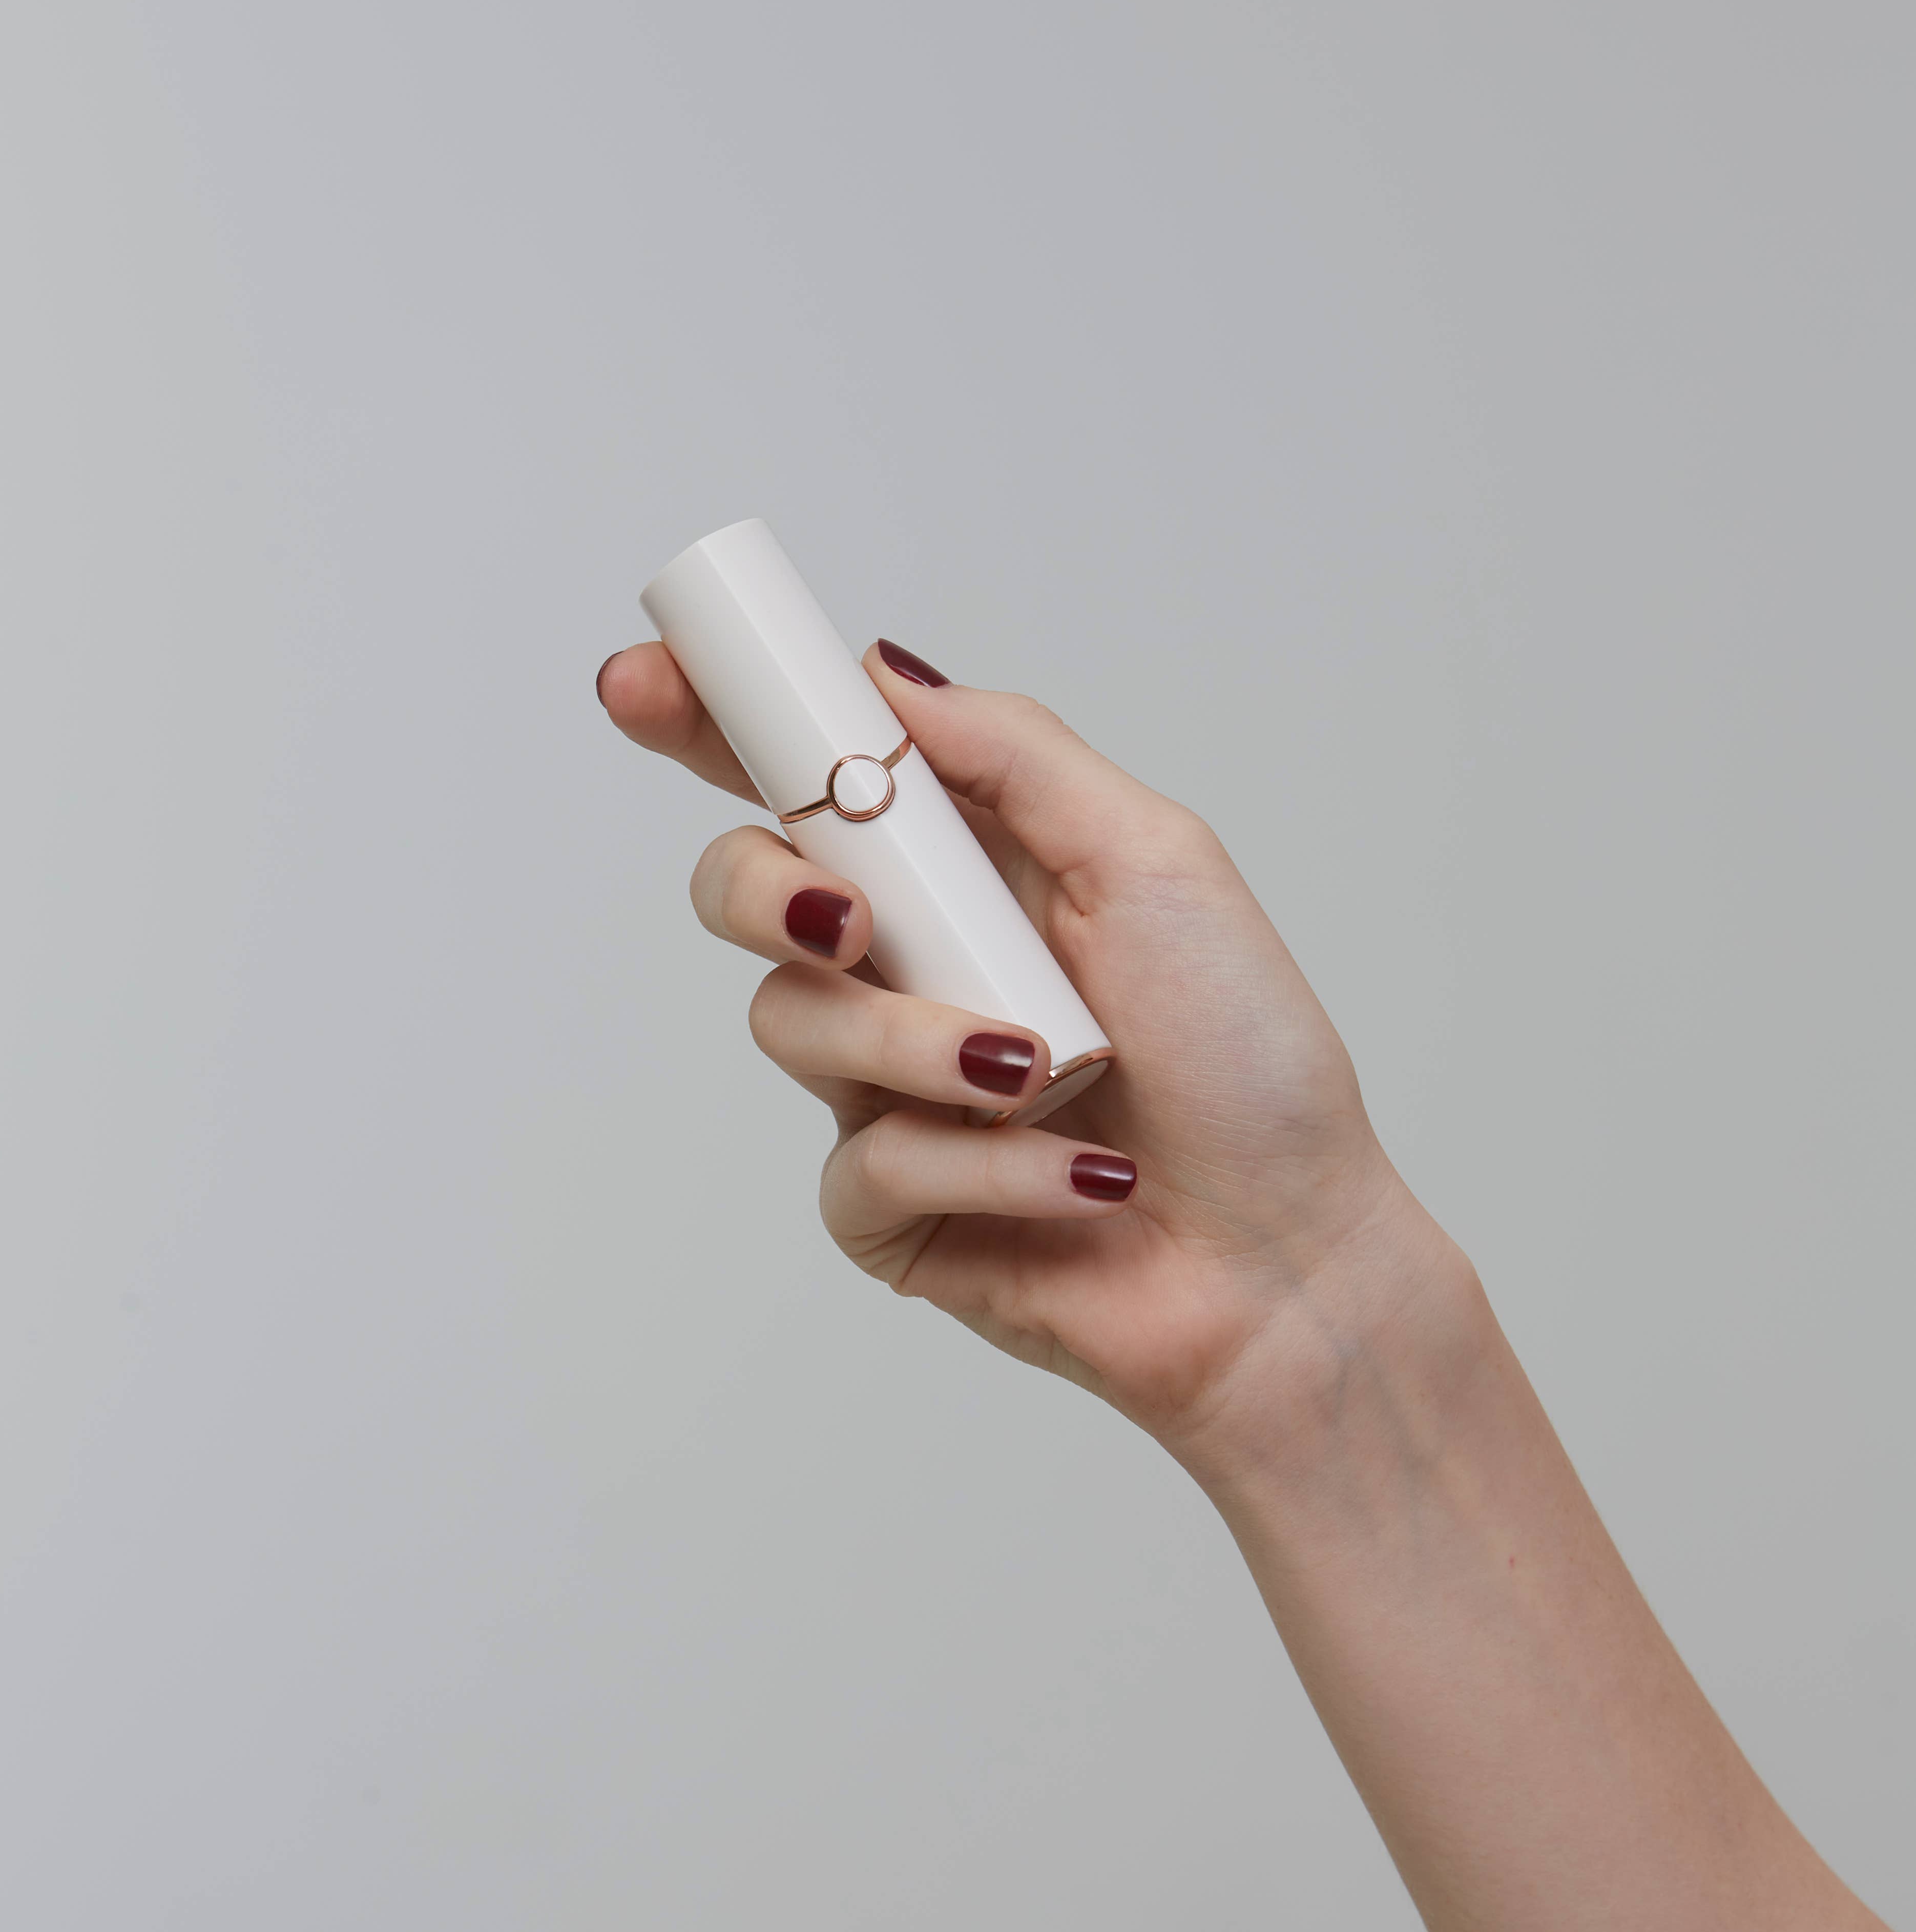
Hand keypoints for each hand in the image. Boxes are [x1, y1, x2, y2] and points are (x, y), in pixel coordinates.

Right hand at [596, 635, 1453, 1475]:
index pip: (806, 776)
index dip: (707, 722)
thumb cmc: (1248, 1059)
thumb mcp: (1156, 862)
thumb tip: (885, 674)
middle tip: (845, 921)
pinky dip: (982, 1167)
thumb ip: (1017, 758)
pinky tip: (1080, 1177)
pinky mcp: (890, 1211)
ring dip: (916, 1044)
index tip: (643, 680)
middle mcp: (910, 968)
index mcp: (966, 871)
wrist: (1288, 1257)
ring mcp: (888, 1092)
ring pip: (795, 1025)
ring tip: (1039, 1075)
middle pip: (746, 889)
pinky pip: (863, 1166)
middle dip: (768, 891)